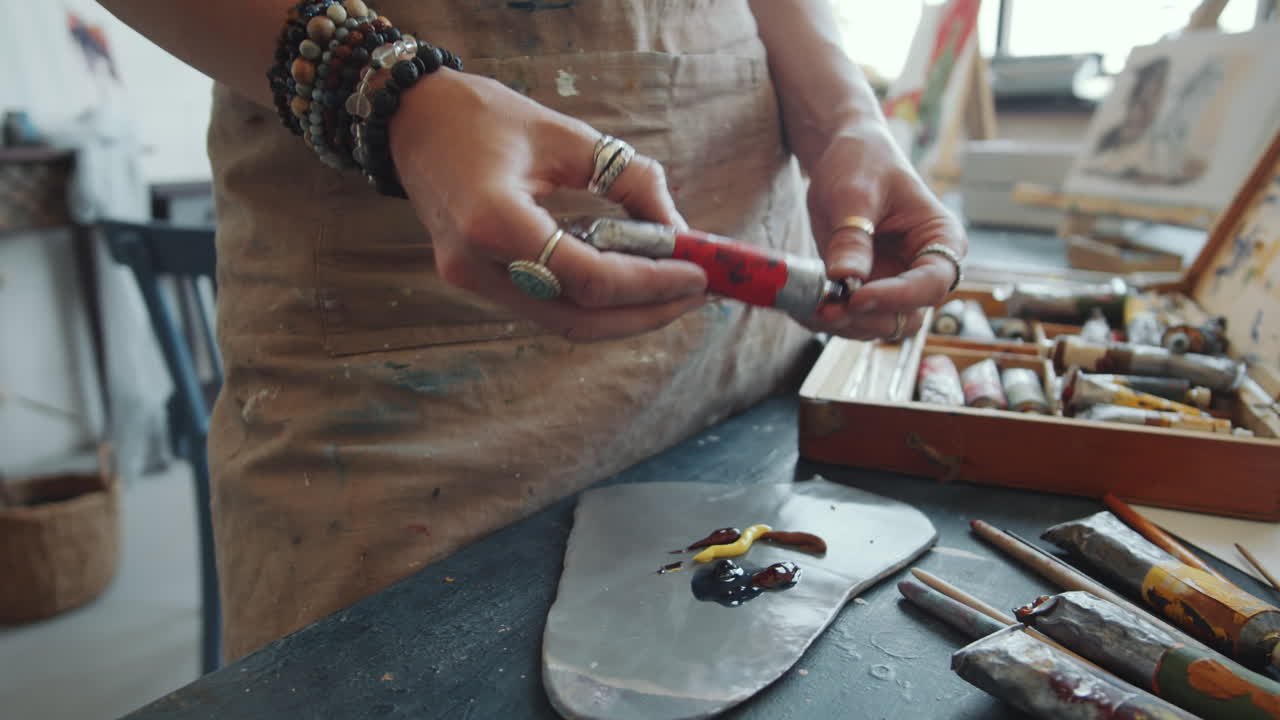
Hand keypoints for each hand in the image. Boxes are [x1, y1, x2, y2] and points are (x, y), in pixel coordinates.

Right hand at [388, 70, 707, 341]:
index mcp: (494, 222)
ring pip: (562, 323)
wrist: (412, 120)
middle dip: (645, 312)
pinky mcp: (475, 281)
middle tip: (695, 294)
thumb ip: (629, 181)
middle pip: (578, 319)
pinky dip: (592, 302)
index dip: (650, 283)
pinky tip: (629, 284)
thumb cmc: (485, 116)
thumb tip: (678, 230)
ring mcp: (471, 280)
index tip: (697, 273)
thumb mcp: (568, 135)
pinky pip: (545, 306)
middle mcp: (477, 265)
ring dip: (622, 315)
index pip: (589, 278)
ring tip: (672, 292)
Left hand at [803, 124, 966, 339]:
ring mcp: (894, 285)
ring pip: (878, 326)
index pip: (933, 283)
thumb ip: (852, 235)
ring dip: (843, 325)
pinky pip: (852, 319)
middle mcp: (922, 270)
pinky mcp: (865, 292)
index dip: (898, 296)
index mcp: (941, 240)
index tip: (857, 296)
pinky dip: (828, 320)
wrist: (843, 159)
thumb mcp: (855, 192)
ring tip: (808, 307)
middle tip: (826, 308)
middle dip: (866, 319)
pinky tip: (804, 307)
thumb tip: (845, 277)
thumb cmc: (863, 163)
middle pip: (907, 316)